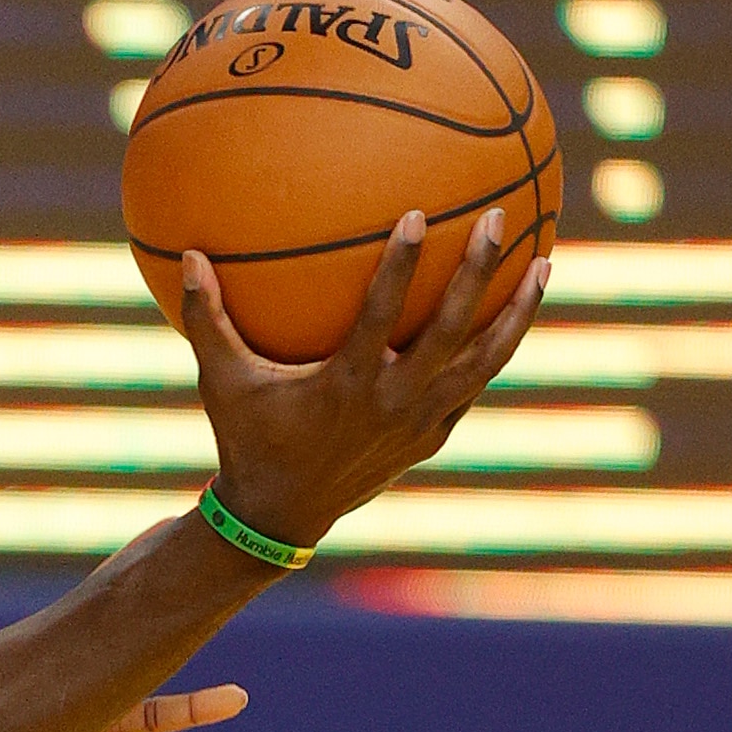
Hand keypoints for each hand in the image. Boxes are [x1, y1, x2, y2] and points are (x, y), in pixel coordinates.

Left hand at [0, 528, 246, 731]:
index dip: (130, 581)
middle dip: (179, 637)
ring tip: (235, 698)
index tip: (171, 538)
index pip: (100, 614)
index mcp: (52, 654)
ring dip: (189, 711)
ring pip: (146, 720)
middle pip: (141, 661)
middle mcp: (78, 692)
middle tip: (222, 606)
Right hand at [184, 207, 547, 551]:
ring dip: (517, 312)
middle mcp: (394, 400)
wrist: (278, 516)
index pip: (382, 313)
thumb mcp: (222, 381)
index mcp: (347, 382)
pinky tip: (511, 316)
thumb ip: (207, 319)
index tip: (417, 215)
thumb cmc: (246, 439)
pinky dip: (496, 350)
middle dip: (478, 270)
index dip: (401, 264)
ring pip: (486, 360)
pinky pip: (475, 385)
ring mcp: (422, 421)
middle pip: (452, 329)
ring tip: (544, 265)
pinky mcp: (434, 436)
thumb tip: (187, 257)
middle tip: (497, 218)